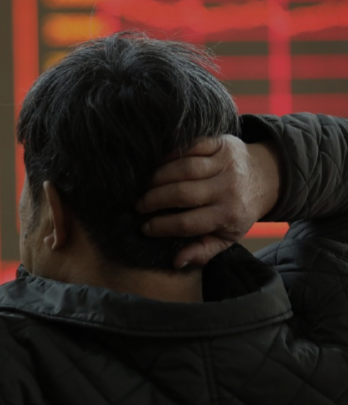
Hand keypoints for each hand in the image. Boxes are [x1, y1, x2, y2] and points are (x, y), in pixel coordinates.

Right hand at [136, 135, 280, 268]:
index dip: (162, 226)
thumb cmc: (240, 209)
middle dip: (154, 200)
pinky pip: (191, 146)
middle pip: (183, 193)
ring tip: (145, 185)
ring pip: (185, 168)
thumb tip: (177, 261)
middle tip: (139, 205)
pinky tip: (158, 164)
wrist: (266, 177)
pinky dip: (171, 154)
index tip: (145, 227)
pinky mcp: (221, 143)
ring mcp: (226, 163)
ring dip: (158, 176)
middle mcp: (229, 188)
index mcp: (229, 214)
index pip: (188, 223)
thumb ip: (204, 250)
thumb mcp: (228, 235)